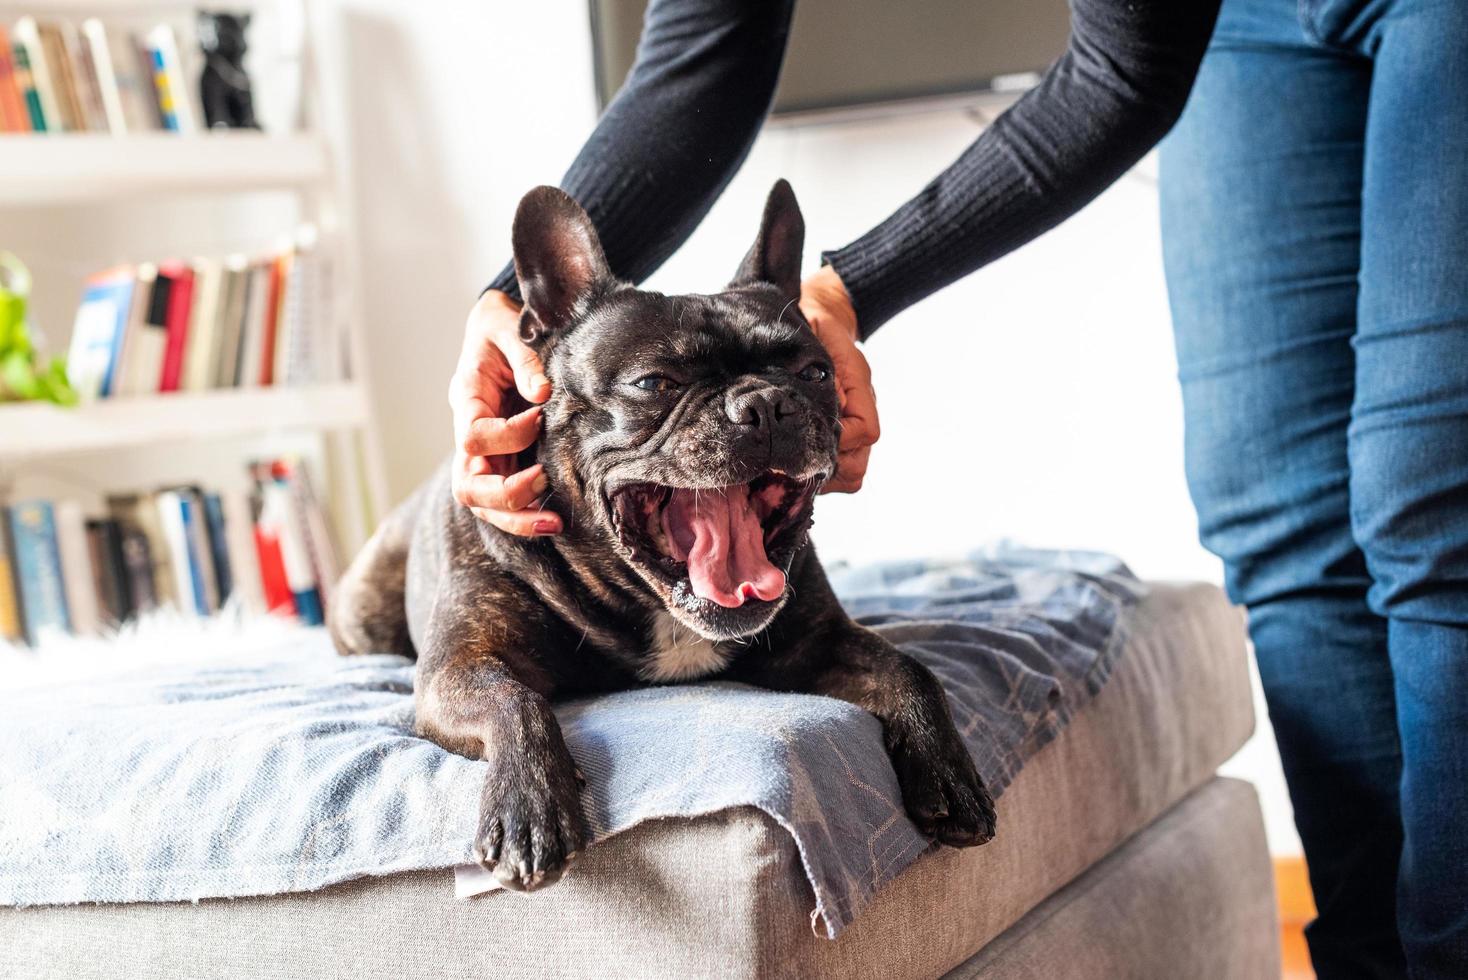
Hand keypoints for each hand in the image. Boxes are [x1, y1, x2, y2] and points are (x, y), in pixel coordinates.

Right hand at [449, 290, 561, 535]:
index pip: (472, 436)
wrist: (499, 328)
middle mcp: (468, 431)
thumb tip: (541, 393)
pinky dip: (524, 515)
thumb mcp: (509, 326)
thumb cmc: (503, 325)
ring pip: (483, 502)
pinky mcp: (503, 460)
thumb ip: (524, 357)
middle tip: (545, 482)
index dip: (507, 436)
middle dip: (505, 494)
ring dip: (516, 517)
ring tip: (555, 522)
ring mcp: (484, 452)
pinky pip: (503, 500)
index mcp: (466, 399)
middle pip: (468, 484)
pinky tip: (554, 518)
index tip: (540, 418)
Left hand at [799, 265, 878, 492]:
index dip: (838, 439)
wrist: (823, 318)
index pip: (865, 431)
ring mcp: (851, 431)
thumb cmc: (816, 327)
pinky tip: (790, 464)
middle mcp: (860, 414)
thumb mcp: (818, 337)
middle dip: (825, 468)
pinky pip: (839, 475)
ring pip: (851, 476)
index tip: (805, 434)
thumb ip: (826, 368)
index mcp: (859, 388)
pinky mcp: (839, 440)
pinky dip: (820, 476)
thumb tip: (833, 406)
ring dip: (823, 476)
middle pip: (858, 466)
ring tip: (787, 467)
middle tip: (787, 462)